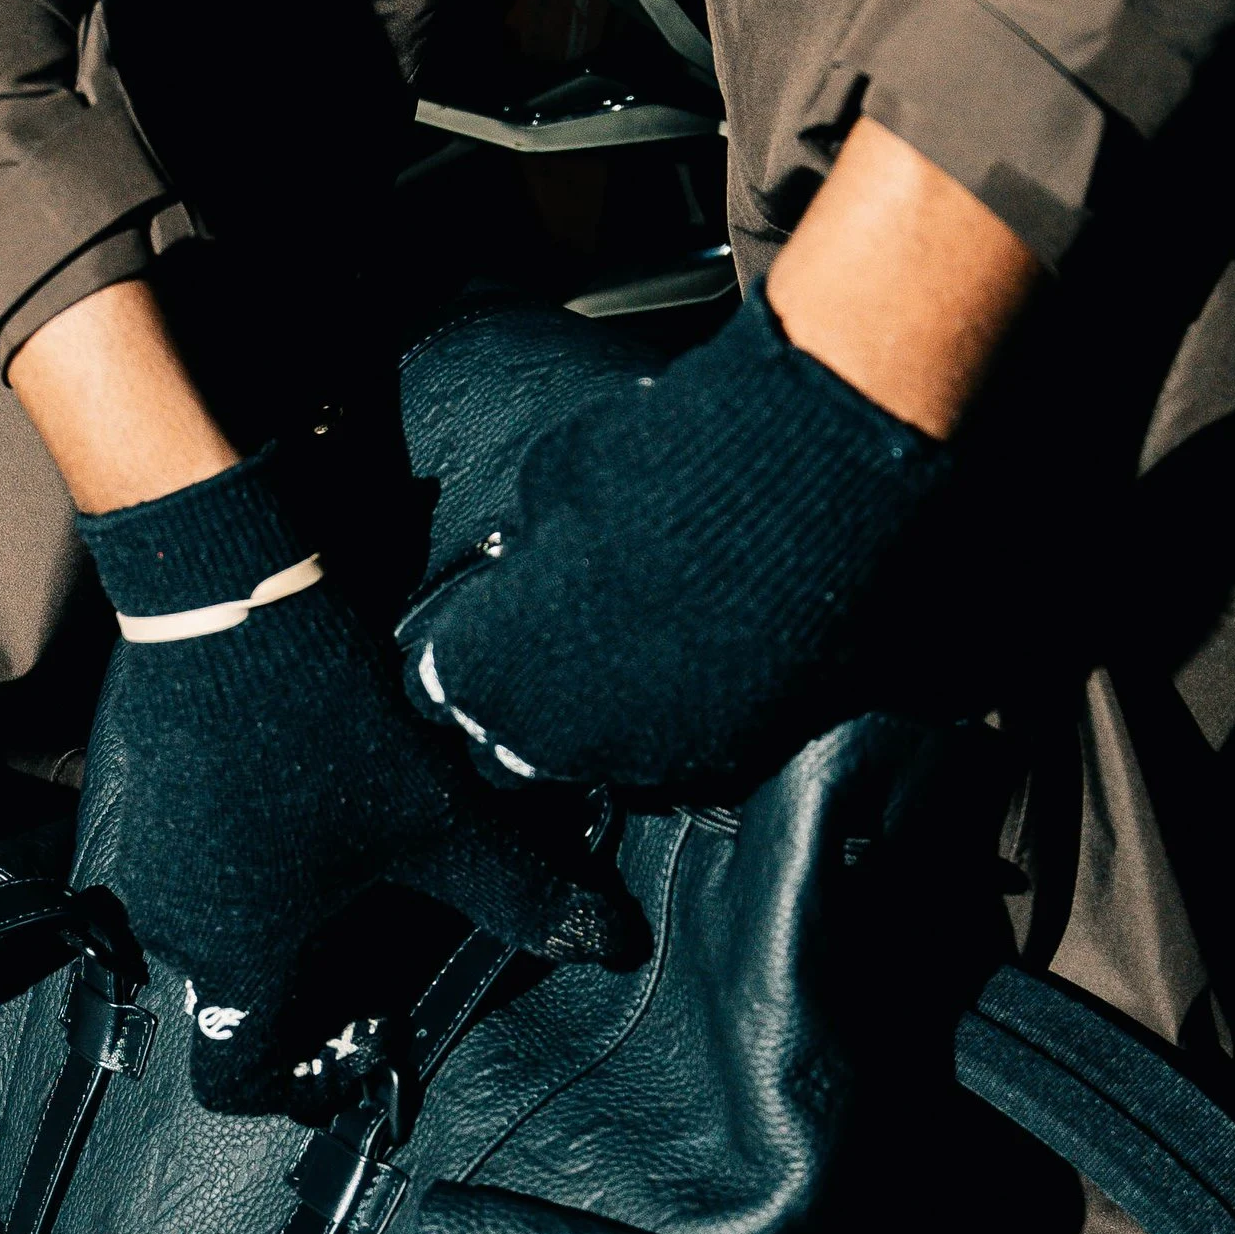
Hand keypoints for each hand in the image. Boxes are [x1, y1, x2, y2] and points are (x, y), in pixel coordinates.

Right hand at [77, 453, 628, 1109]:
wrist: (230, 600)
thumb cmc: (328, 732)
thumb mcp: (443, 821)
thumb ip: (520, 894)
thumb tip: (608, 943)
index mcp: (240, 961)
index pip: (232, 1080)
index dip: (293, 1088)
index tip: (344, 1057)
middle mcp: (179, 928)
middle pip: (234, 1001)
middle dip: (303, 992)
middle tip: (375, 954)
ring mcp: (151, 861)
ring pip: (216, 929)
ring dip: (277, 921)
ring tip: (354, 870)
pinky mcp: (148, 797)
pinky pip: (196, 864)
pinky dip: (248, 861)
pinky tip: (309, 806)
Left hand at [409, 285, 958, 805]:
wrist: (801, 502)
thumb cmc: (658, 472)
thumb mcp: (560, 474)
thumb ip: (533, 532)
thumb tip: (535, 544)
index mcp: (490, 673)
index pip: (433, 691)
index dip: (453, 658)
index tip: (474, 633)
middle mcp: (556, 741)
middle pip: (503, 757)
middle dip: (514, 711)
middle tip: (541, 653)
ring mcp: (646, 760)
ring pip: (596, 760)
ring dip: (599, 716)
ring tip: (627, 651)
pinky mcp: (728, 759)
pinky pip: (678, 753)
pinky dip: (676, 716)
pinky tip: (696, 659)